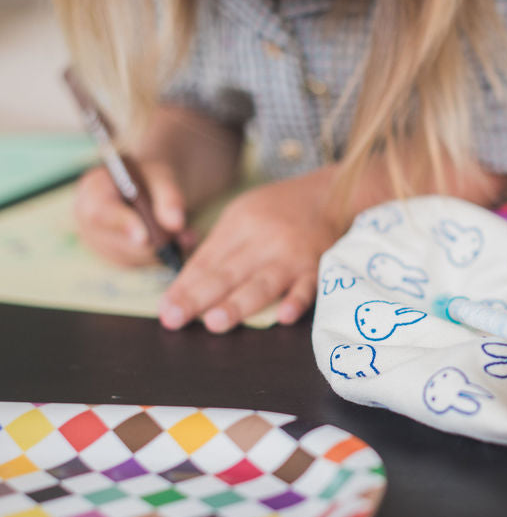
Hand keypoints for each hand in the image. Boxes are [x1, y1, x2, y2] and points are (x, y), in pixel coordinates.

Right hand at [74, 161, 193, 265]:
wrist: (150, 185)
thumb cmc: (152, 175)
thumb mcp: (164, 176)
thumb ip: (170, 196)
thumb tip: (176, 224)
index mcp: (93, 191)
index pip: (99, 212)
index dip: (122, 225)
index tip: (145, 237)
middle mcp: (88, 221)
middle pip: (117, 242)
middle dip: (153, 243)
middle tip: (185, 237)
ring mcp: (100, 243)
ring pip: (132, 258)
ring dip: (163, 250)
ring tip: (187, 237)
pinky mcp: (116, 257)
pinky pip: (140, 264)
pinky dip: (162, 256)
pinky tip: (179, 243)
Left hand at [158, 167, 340, 332]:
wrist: (330, 194)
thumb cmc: (280, 209)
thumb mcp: (243, 213)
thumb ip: (219, 245)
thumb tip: (186, 283)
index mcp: (240, 224)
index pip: (207, 260)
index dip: (184, 285)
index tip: (166, 308)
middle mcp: (264, 239)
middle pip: (228, 273)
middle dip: (199, 297)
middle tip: (175, 319)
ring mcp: (291, 255)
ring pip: (263, 283)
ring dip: (239, 303)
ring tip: (216, 322)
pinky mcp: (318, 267)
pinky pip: (308, 286)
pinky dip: (298, 300)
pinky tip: (285, 315)